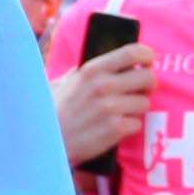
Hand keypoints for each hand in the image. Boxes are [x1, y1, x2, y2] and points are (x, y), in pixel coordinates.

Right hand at [55, 44, 156, 164]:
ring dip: (136, 109)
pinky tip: (114, 129)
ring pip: (145, 103)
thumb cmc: (50, 112)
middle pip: (148, 77)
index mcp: (92, 70)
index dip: (147, 55)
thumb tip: (103, 64)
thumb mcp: (62, 83)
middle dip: (148, 85)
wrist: (45, 142)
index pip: (132, 52)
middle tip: (140, 91)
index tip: (148, 61)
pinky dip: (128, 128)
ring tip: (121, 113)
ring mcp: (111, 108)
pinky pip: (137, 124)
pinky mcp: (115, 129)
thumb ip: (82, 73)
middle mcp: (104, 86)